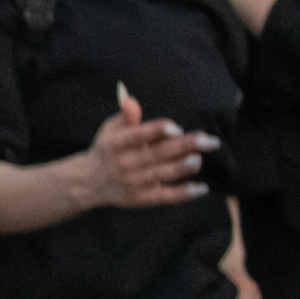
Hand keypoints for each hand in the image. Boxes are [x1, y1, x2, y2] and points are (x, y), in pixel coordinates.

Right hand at [79, 92, 213, 207]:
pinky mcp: (141, 199)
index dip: (156, 131)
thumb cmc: (107, 150)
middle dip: (184, 146)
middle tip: (209, 140)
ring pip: (161, 174)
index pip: (138, 136)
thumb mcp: (110, 130)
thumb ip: (126, 117)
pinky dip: (183, 193)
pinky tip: (202, 188)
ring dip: (182, 167)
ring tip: (199, 159)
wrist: (90, 182)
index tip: (176, 127)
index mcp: (116, 144)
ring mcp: (133, 183)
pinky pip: (165, 196)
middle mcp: (124, 163)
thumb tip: (130, 99)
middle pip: (157, 154)